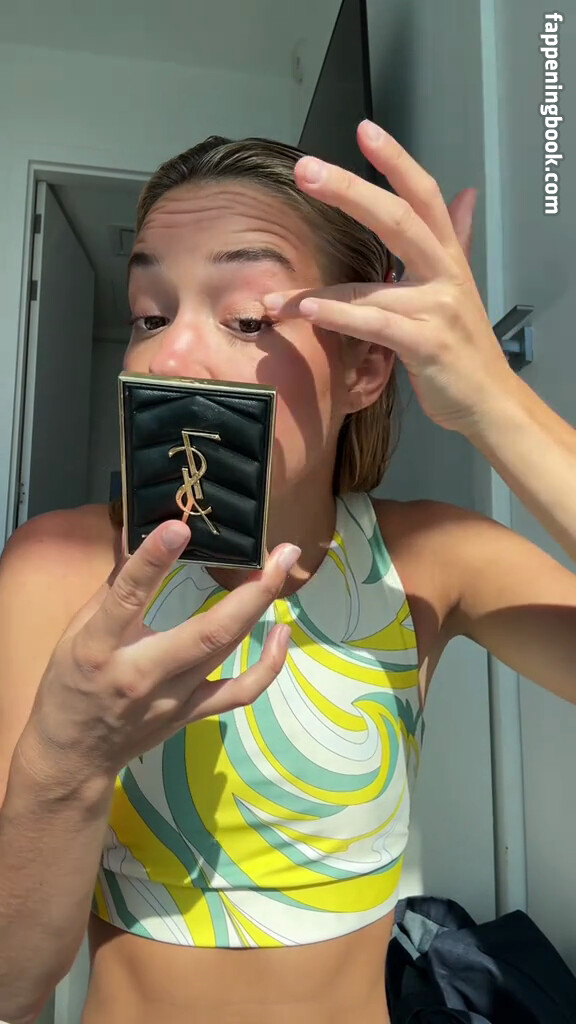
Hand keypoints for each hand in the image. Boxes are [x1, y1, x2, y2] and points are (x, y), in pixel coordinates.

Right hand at [21, 521, 298, 781]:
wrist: (73, 756)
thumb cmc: (70, 685)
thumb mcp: (75, 632)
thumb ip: (112, 586)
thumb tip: (138, 534)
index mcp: (99, 648)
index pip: (127, 599)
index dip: (152, 562)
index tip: (178, 527)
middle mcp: (141, 674)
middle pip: (206, 633)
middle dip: (250, 591)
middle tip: (281, 552)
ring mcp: (172, 699)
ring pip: (226, 653)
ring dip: (260, 609)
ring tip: (284, 569)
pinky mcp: (191, 714)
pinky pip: (240, 692)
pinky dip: (268, 665)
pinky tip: (281, 632)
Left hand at [264, 120, 513, 435]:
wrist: (488, 400)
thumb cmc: (464, 346)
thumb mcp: (462, 285)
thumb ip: (458, 238)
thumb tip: (466, 194)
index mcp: (448, 256)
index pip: (424, 195)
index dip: (396, 160)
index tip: (364, 130)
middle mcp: (445, 274)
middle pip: (399, 219)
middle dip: (351, 191)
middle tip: (307, 170)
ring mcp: (436, 309)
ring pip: (372, 285)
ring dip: (317, 289)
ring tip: (274, 297)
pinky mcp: (426, 345)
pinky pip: (376, 324)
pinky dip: (340, 316)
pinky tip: (308, 311)